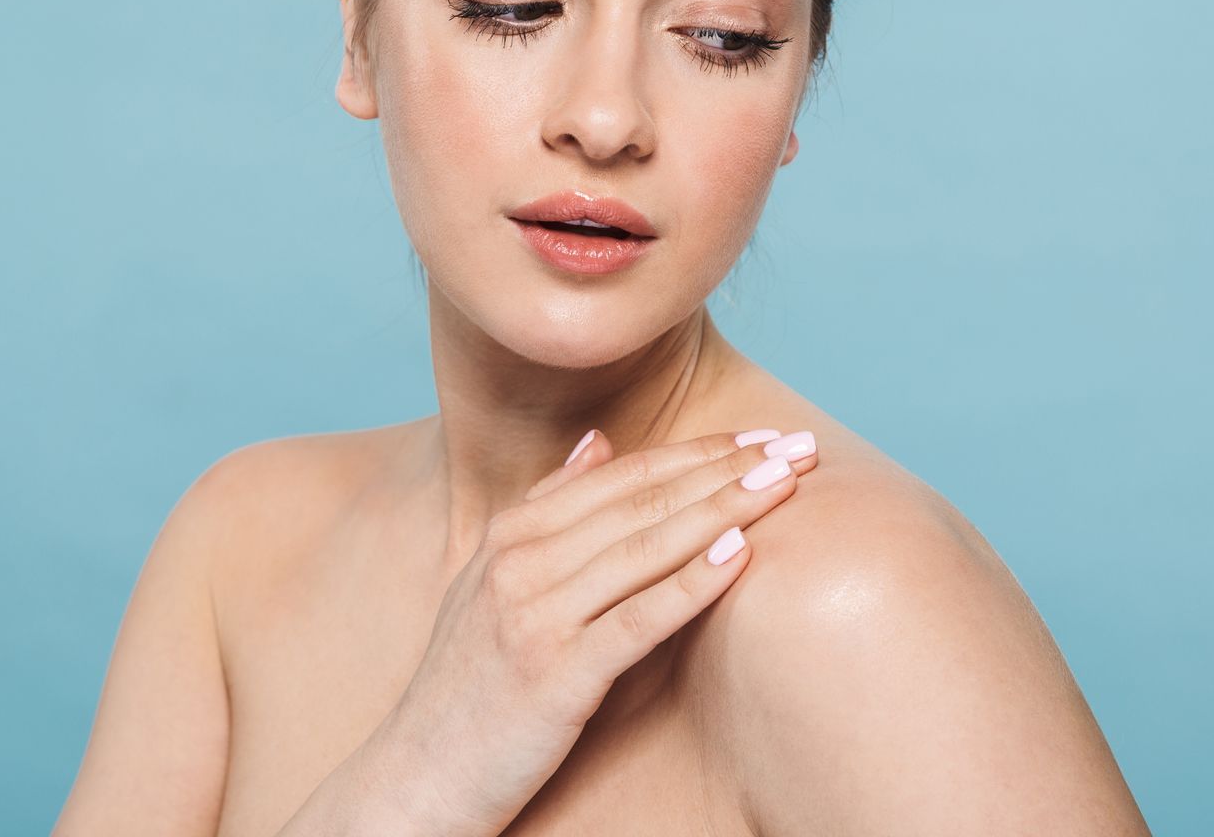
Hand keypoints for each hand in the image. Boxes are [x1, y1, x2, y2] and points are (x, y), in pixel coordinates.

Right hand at [374, 426, 818, 834]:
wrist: (414, 780)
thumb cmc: (466, 686)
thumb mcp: (489, 582)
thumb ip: (546, 510)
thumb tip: (599, 442)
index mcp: (510, 533)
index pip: (624, 474)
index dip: (699, 449)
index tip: (764, 434)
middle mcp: (519, 562)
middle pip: (643, 500)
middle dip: (728, 468)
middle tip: (799, 448)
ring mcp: (532, 616)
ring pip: (645, 547)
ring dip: (724, 510)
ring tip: (785, 485)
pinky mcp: (552, 676)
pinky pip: (635, 620)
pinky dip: (690, 583)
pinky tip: (739, 555)